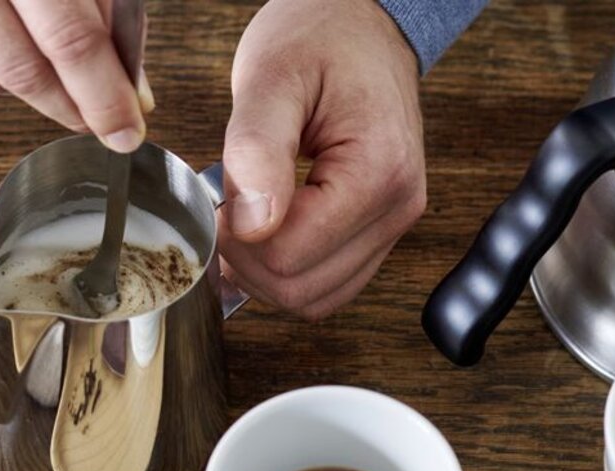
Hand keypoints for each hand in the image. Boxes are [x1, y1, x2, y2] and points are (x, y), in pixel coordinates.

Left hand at [219, 0, 425, 319]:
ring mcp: (391, 226)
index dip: (238, 242)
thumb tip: (250, 225)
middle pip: (302, 290)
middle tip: (226, 216)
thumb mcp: (271, 76)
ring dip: (266, 277)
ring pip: (314, 299)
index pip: (290, 255)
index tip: (218, 204)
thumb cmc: (321, 37)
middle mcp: (396, 209)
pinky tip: (267, 238)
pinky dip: (289, 274)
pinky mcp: (377, 234)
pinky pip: (328, 287)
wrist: (361, 24)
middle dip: (249, 264)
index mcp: (378, 172)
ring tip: (246, 225)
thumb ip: (256, 151)